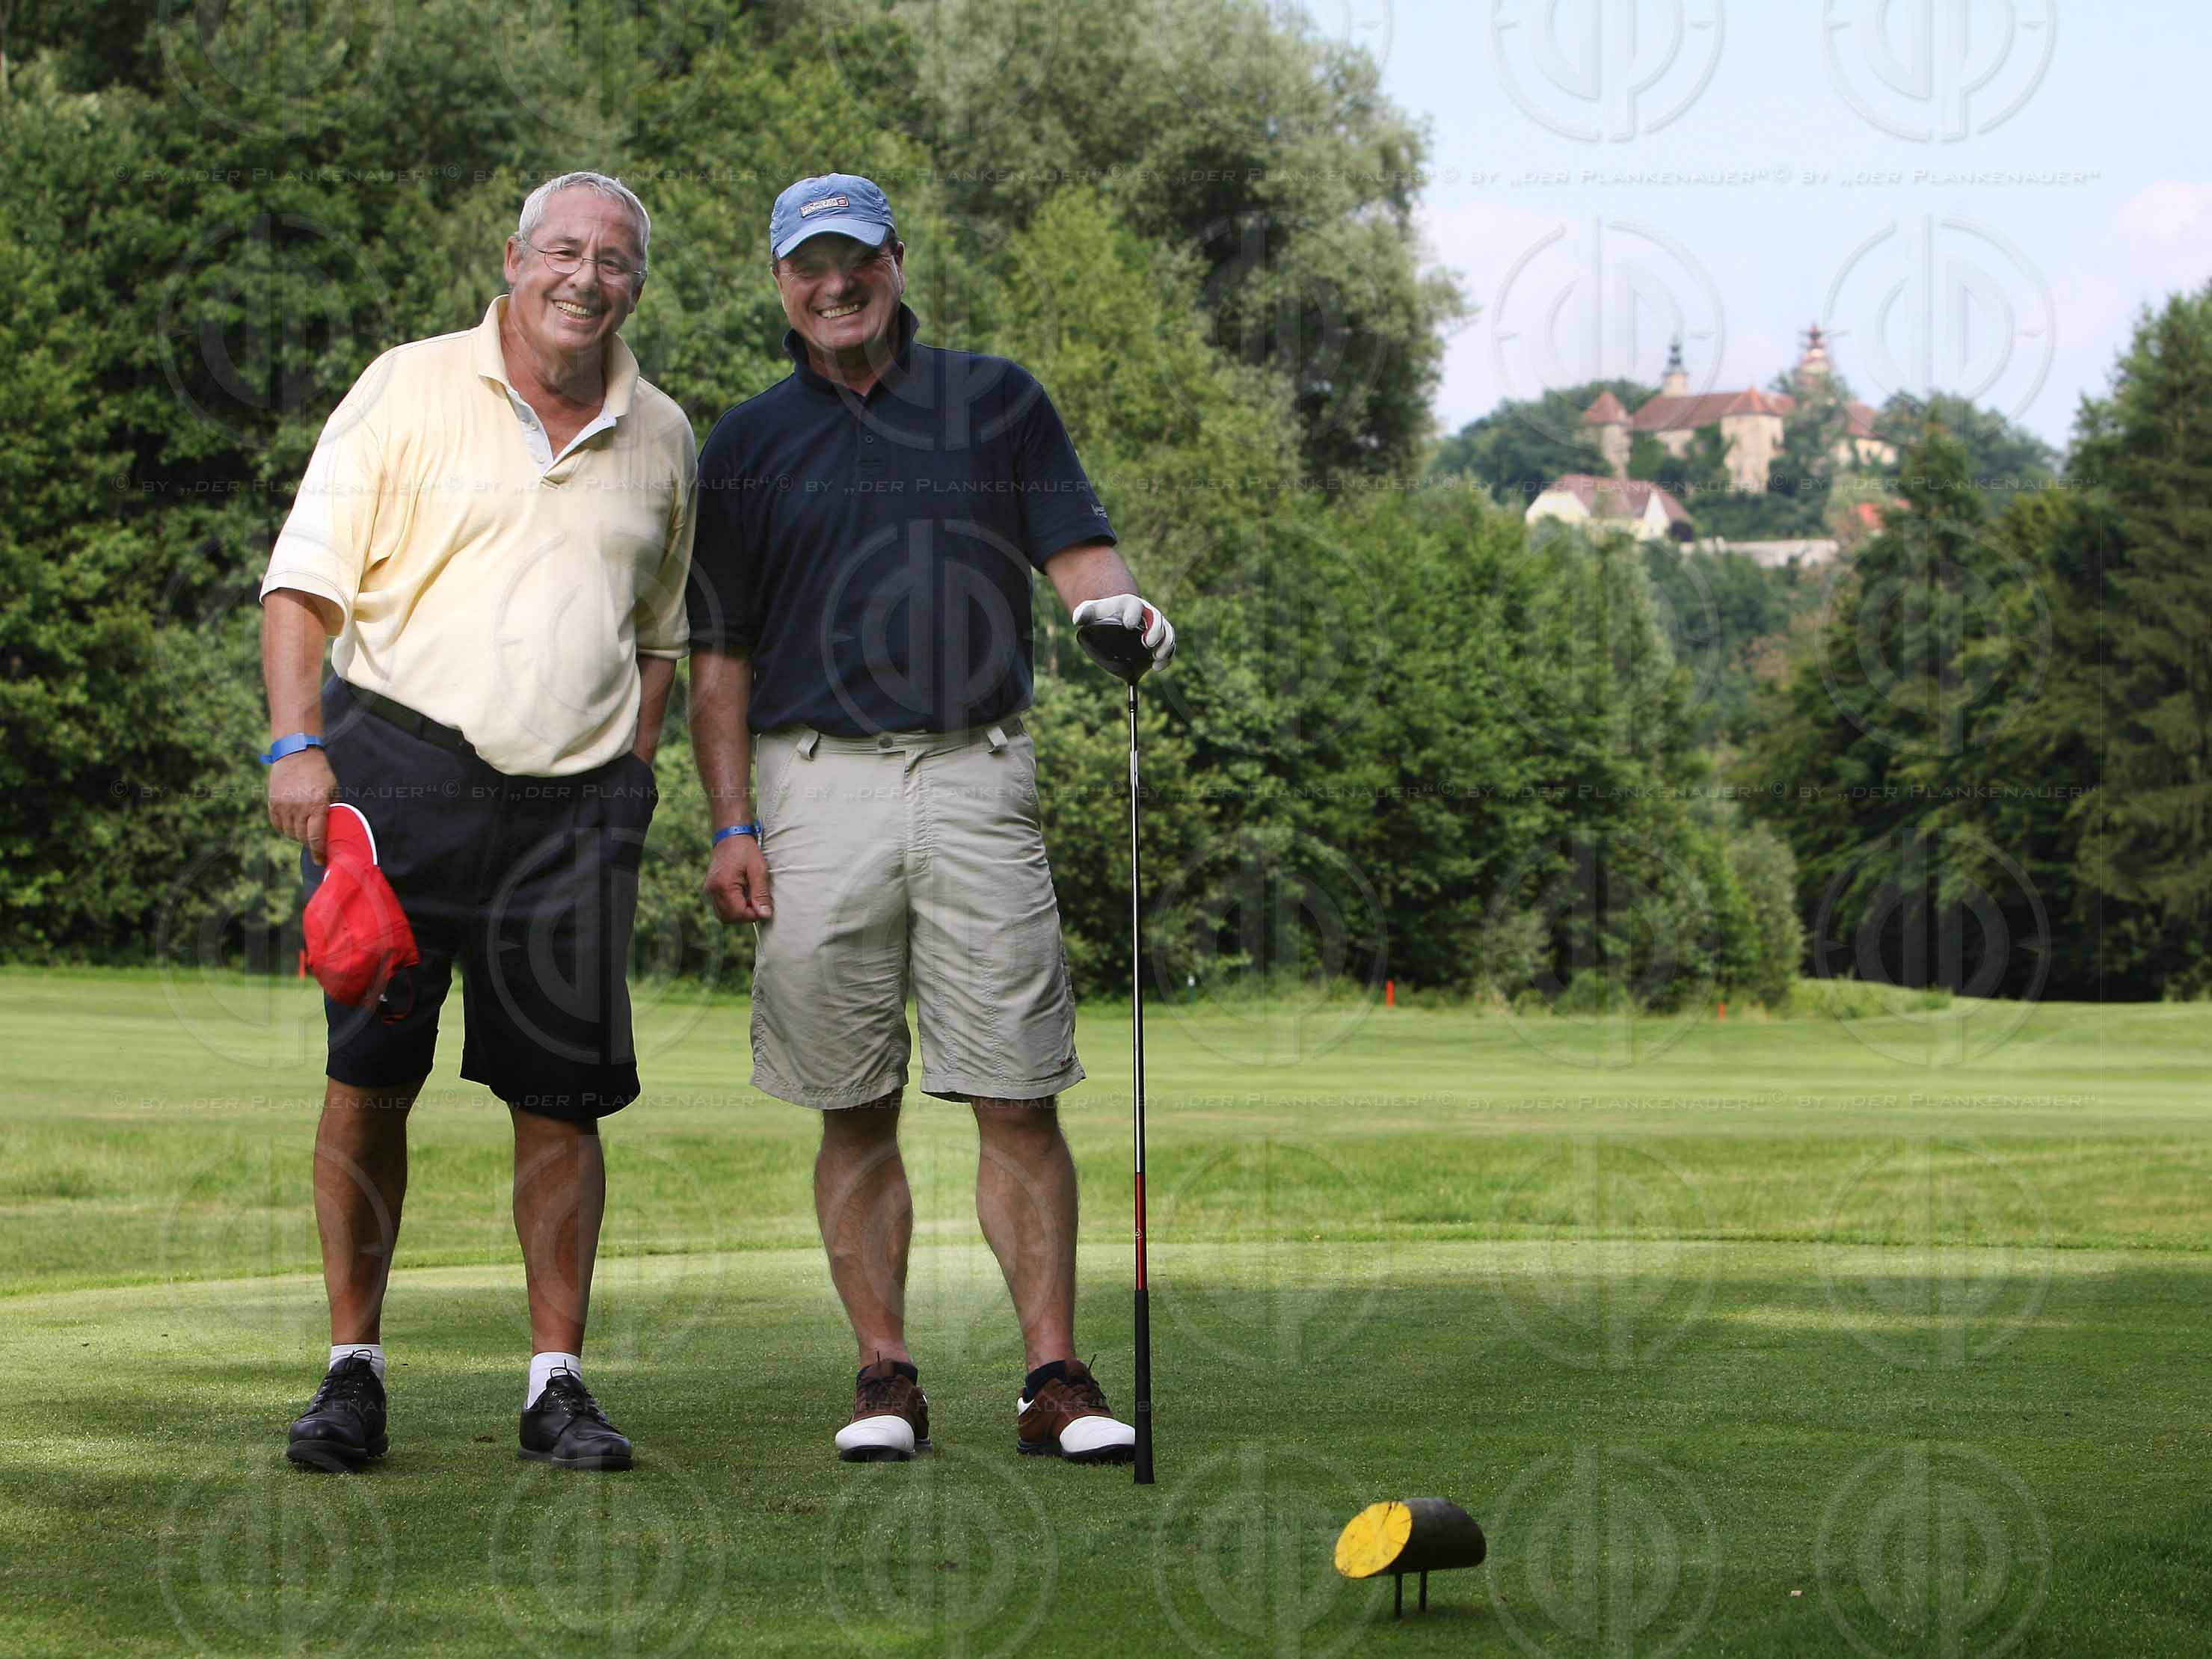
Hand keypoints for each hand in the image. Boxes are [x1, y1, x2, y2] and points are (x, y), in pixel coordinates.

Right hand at [267, 748, 338, 864]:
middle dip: (310, 843)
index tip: (322, 861)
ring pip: (290, 833)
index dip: (319, 852)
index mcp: (317, 804)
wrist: (296, 754)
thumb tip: (333, 831)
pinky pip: (278, 825)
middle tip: (316, 844)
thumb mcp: (332, 790)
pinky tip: (292, 825)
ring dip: (298, 836)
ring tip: (305, 830)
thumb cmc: (320, 773)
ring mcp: (284, 806)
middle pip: (302, 837)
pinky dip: (285, 829)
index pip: (316, 837)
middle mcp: (298, 807)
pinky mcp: (272, 803)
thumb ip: (331, 810)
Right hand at [703, 832, 772, 923]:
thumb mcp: (758, 870)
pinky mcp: (710, 889)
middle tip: (758, 903)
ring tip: (750, 898)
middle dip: (746, 916)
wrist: (730, 836)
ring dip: (739, 913)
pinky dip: (732, 907)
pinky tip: (743, 895)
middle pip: (729, 918)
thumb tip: (764, 915)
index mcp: (723, 885)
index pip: (738, 914)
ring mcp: (709, 890)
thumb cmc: (746, 850)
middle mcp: (712, 890)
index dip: (753, 915)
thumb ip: (761, 894)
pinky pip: (721, 908)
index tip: (764, 907)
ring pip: (724, 915)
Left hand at [1071, 593, 1175, 667]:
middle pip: (1156, 618)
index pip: (1133, 605)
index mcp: (1129, 604)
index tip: (1128, 624)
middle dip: (1155, 630)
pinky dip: (1167, 656)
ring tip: (1156, 658)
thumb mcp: (1090, 611)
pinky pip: (1169, 645)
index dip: (1133, 613)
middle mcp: (1146, 612)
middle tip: (1148, 643)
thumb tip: (1077, 620)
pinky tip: (1157, 667)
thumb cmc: (1103, 613)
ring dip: (1165, 645)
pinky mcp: (1160, 638)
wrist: (1116, 616)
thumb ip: (1084, 613)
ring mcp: (1155, 625)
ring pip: (1166, 632)